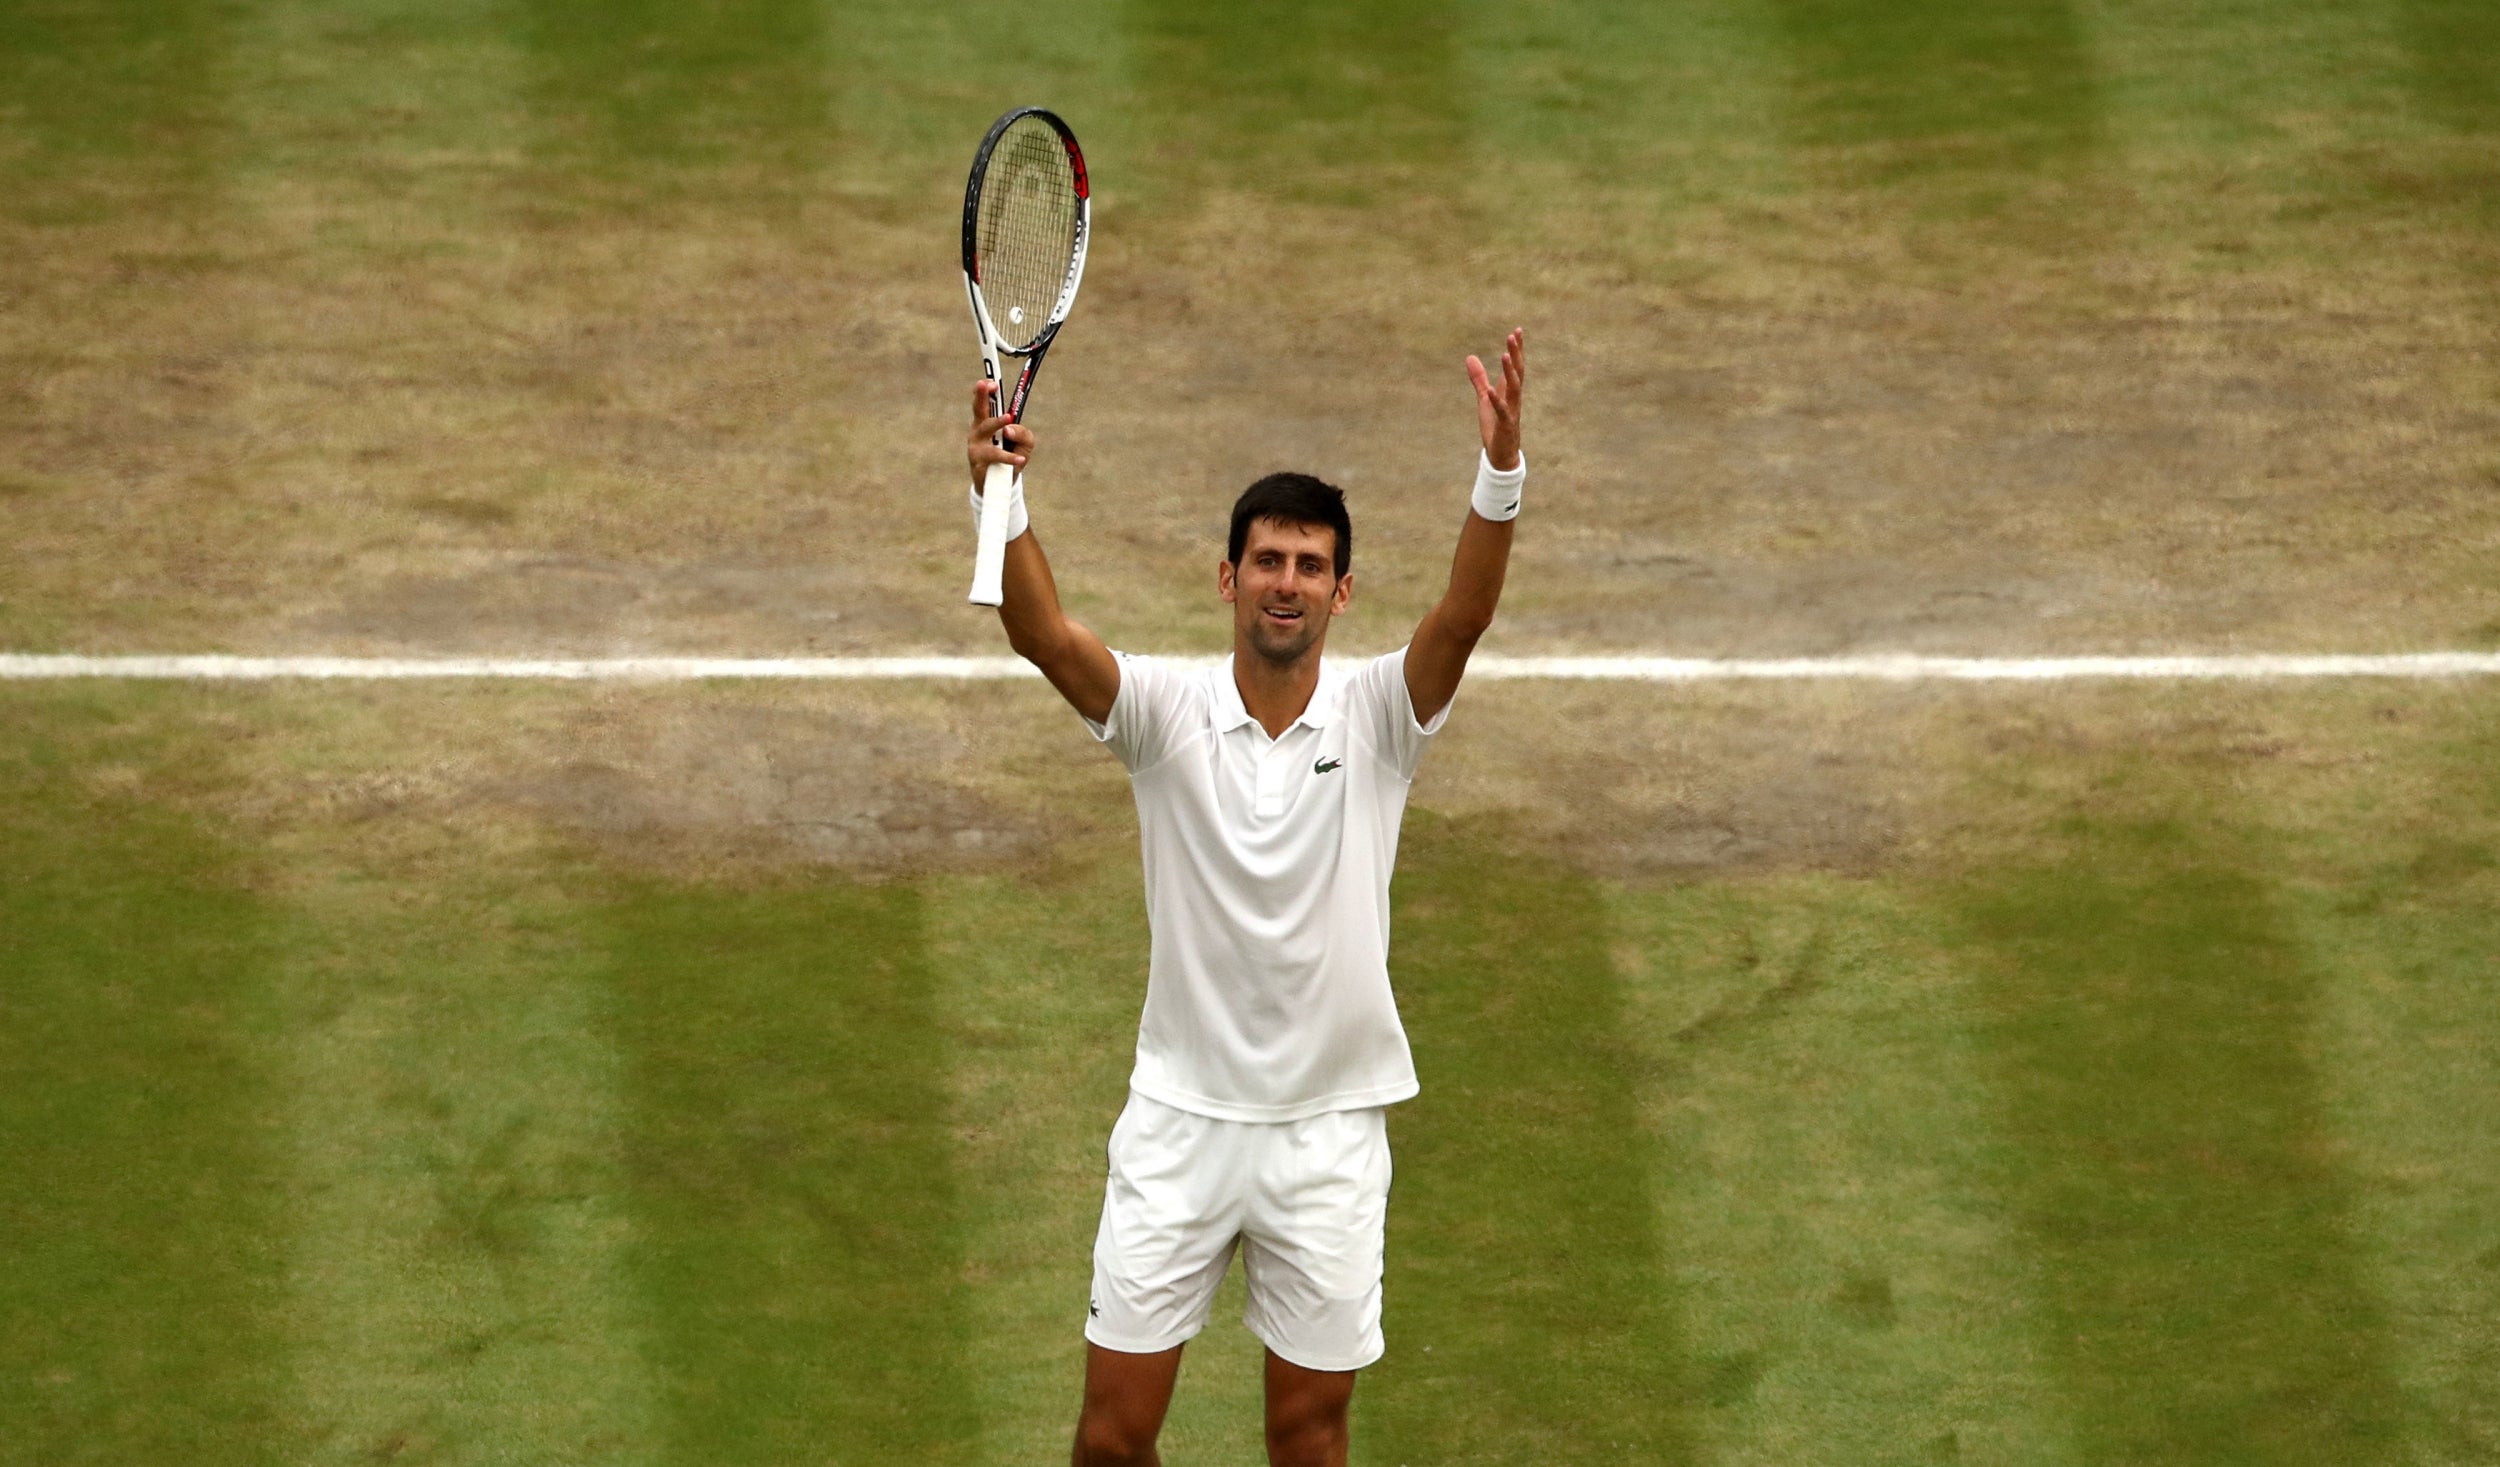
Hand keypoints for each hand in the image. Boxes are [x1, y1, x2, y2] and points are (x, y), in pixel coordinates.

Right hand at [967, 379, 1033, 491]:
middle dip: (982, 395)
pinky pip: (996, 457)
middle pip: (979, 410)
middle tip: (988, 385)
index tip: (990, 380)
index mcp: (987, 422)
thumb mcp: (1024, 444)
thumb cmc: (1009, 457)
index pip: (985, 402)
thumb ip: (1023, 433)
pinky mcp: (979, 463)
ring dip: (996, 423)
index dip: (985, 389)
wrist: (997, 487)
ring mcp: (976, 446)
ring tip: (1007, 420)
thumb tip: (1009, 429)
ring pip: (986, 430)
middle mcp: (978, 431)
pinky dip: (1009, 457)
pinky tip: (1020, 459)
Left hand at [1466, 328, 1524, 471]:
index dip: (1516, 349)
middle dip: (1515, 354)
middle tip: (1513, 336)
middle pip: (1517, 373)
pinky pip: (1502, 411)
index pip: (1515, 367)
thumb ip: (1478, 378)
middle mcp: (1514, 398)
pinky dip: (1497, 400)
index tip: (1517, 331)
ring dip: (1509, 372)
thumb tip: (1469, 357)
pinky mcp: (1505, 425)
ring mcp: (1511, 411)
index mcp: (1510, 391)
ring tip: (1504, 355)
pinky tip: (1491, 390)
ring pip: (1514, 388)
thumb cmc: (1495, 425)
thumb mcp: (1484, 398)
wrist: (1501, 454)